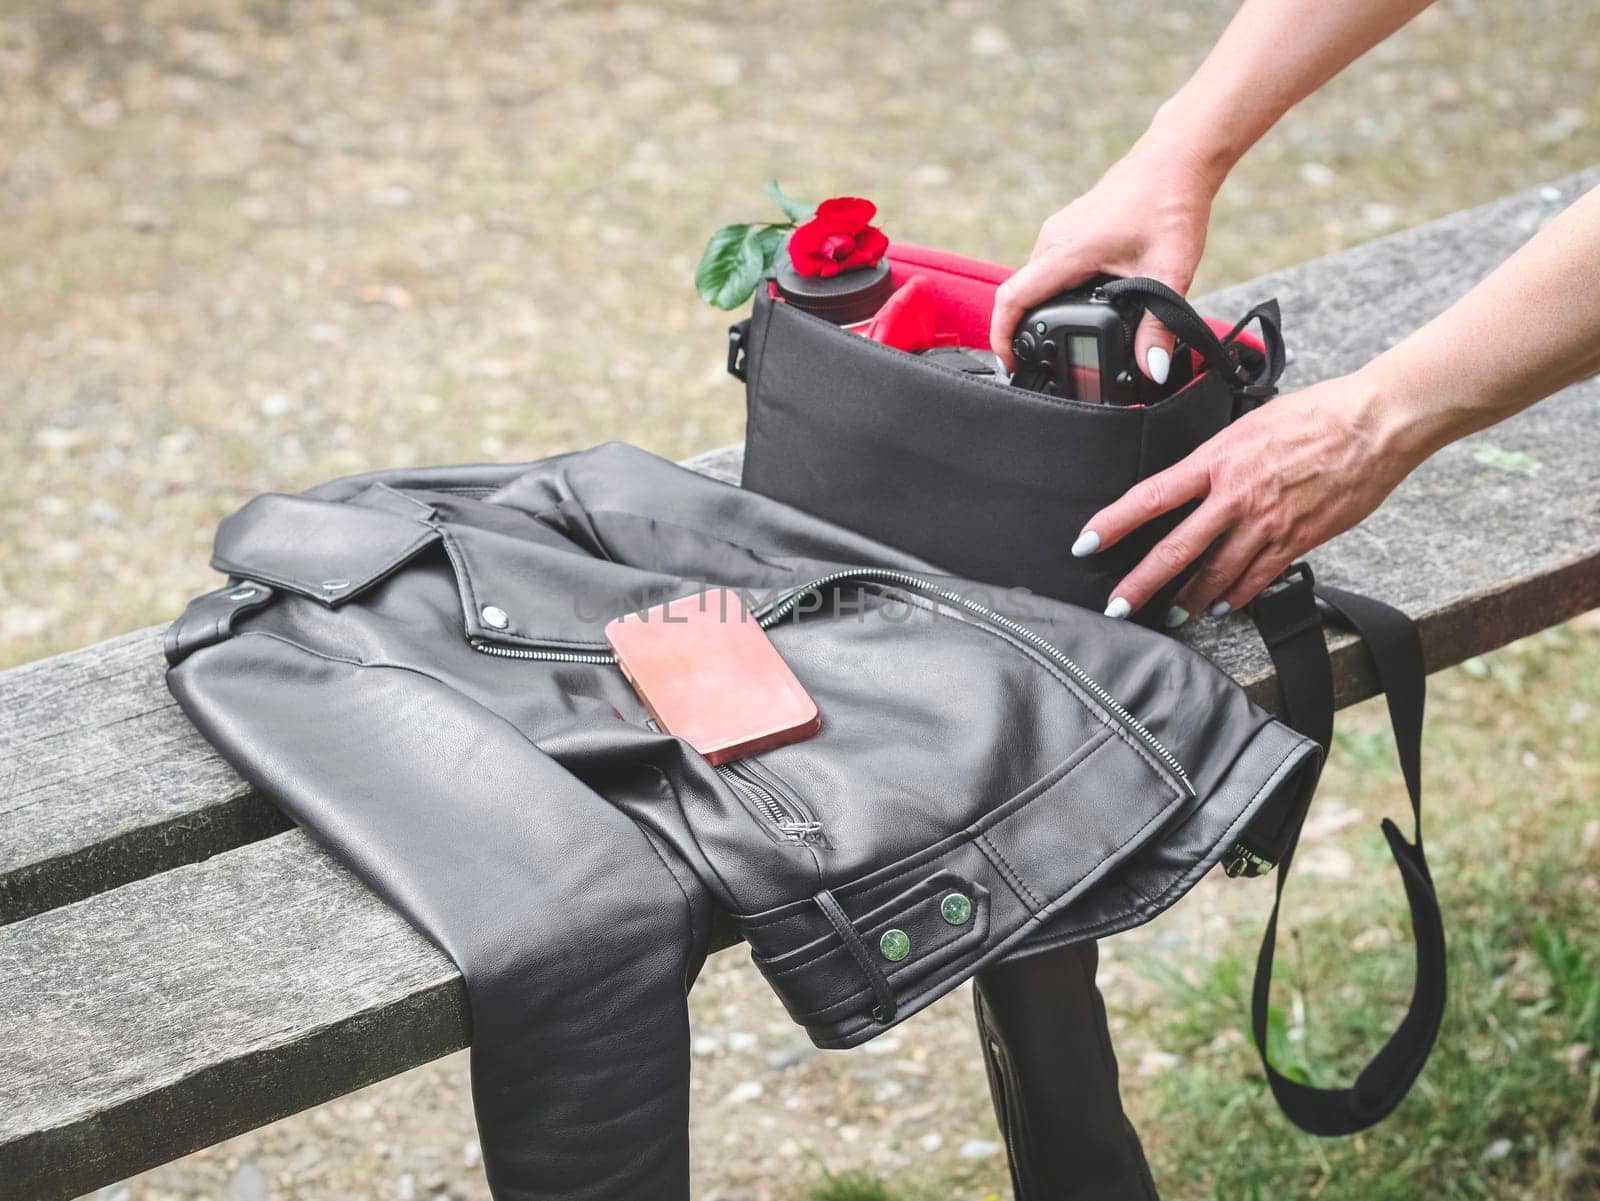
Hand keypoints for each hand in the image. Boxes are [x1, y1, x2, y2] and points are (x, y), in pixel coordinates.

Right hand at [990, 137, 1220, 381]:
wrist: (1177, 158)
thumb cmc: (1171, 202)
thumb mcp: (1170, 271)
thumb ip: (1158, 325)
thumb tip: (1150, 368)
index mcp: (1067, 249)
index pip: (1013, 298)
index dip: (1002, 336)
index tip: (1010, 364)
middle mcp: (1053, 239)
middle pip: (1018, 294)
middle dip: (1020, 332)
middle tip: (1035, 365)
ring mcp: (1059, 232)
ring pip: (1033, 281)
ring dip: (1036, 312)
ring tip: (1054, 343)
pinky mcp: (1069, 230)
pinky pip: (1046, 268)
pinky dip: (1050, 294)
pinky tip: (1077, 308)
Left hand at [1075, 370, 1423, 624]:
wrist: (1374, 423)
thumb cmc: (1316, 413)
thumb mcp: (1248, 423)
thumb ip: (1217, 456)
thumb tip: (1194, 476)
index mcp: (1215, 461)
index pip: (1150, 497)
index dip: (1113, 524)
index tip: (1086, 544)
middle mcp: (1234, 497)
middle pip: (1174, 549)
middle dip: (1140, 584)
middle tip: (1118, 607)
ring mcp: (1265, 524)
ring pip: (1213, 574)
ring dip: (1186, 599)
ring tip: (1169, 614)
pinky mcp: (1296, 542)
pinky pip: (1255, 579)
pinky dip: (1233, 597)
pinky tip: (1218, 607)